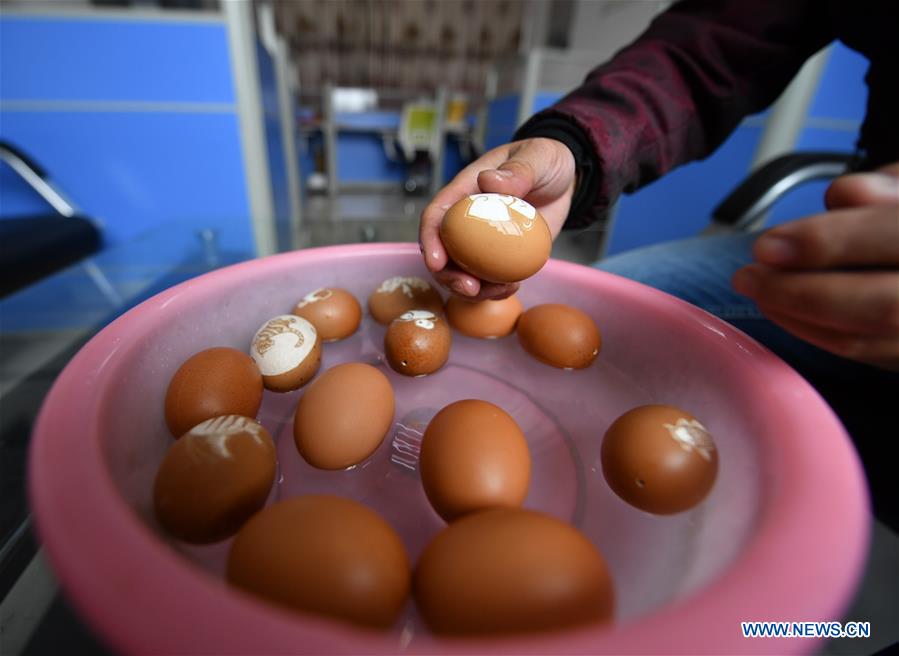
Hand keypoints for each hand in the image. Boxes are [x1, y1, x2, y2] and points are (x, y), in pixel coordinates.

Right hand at [419, 138, 575, 299]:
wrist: (565, 180)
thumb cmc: (544, 160)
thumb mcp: (537, 156)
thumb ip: (518, 169)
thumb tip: (489, 181)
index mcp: (465, 192)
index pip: (437, 216)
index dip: (430, 239)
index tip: (436, 261)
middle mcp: (467, 220)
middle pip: (444, 252)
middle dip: (448, 275)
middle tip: (470, 287)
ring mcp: (483, 241)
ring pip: (464, 271)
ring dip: (473, 290)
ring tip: (499, 291)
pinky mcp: (502, 256)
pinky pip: (491, 278)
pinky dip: (496, 289)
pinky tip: (512, 288)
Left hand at [732, 164, 898, 369]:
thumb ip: (888, 188)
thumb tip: (843, 193)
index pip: (895, 238)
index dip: (828, 243)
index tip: (767, 245)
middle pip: (881, 306)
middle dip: (803, 292)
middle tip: (747, 276)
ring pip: (870, 337)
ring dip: (800, 317)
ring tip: (758, 290)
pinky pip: (867, 354)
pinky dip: (818, 333)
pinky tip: (784, 311)